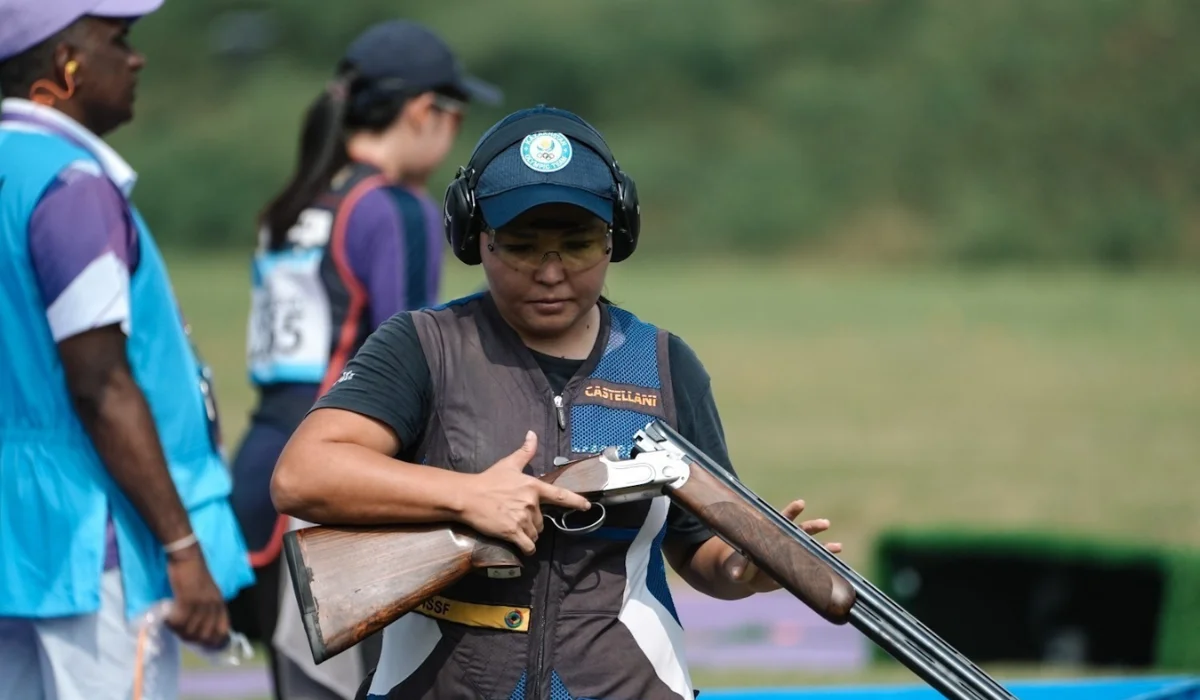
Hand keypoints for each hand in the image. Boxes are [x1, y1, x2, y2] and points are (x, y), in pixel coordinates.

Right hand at [165, 545, 229, 647]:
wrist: (187, 557)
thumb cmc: (194, 574)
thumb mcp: (207, 593)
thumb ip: (207, 609)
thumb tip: (200, 628)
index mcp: (220, 604)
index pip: (222, 631)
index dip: (212, 642)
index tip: (201, 644)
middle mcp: (213, 606)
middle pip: (204, 634)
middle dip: (191, 638)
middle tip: (180, 632)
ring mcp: (201, 603)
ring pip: (190, 630)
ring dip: (179, 631)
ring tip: (172, 625)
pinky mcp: (187, 599)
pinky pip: (179, 621)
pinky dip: (172, 624)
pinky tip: (167, 619)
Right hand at [459, 431, 591, 555]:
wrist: (468, 496)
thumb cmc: (488, 480)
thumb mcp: (509, 464)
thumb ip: (525, 452)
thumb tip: (532, 434)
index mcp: (533, 486)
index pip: (560, 495)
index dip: (576, 502)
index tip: (587, 507)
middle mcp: (531, 503)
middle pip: (542, 521)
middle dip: (534, 522)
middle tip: (518, 516)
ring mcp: (522, 518)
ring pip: (535, 534)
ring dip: (528, 534)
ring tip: (515, 527)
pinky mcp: (512, 532)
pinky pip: (527, 545)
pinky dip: (527, 548)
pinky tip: (523, 547)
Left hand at [724, 499, 842, 593]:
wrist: (746, 577)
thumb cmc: (738, 565)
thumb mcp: (736, 566)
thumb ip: (738, 568)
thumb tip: (737, 574)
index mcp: (769, 533)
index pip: (781, 519)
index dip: (791, 511)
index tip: (801, 504)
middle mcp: (783, 541)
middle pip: (800, 530)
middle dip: (812, 526)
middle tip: (825, 523)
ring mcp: (791, 553)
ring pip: (809, 547)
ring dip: (823, 546)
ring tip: (837, 546)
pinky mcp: (795, 567)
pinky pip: (812, 563)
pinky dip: (823, 562)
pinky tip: (836, 562)